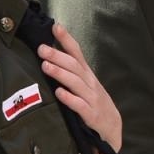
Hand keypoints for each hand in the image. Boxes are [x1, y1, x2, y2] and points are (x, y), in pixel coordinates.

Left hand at [38, 23, 122, 153]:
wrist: (112, 127)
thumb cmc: (94, 102)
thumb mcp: (84, 83)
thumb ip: (70, 71)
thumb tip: (50, 56)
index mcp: (87, 74)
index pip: (77, 53)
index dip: (67, 39)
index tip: (56, 27)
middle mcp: (90, 83)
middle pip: (74, 66)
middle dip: (57, 55)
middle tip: (41, 48)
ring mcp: (92, 99)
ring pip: (75, 83)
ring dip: (60, 73)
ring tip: (45, 66)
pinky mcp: (91, 116)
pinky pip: (80, 106)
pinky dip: (69, 99)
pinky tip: (59, 93)